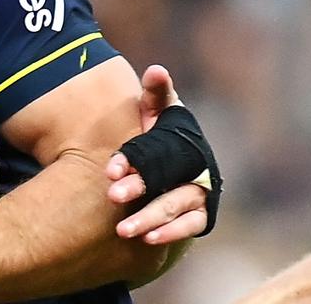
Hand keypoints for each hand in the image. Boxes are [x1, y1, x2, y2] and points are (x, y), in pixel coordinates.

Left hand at [106, 65, 207, 243]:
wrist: (173, 160)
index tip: (109, 170)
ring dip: (150, 217)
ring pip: (176, 205)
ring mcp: (198, 190)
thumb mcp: (155, 111)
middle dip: (138, 187)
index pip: (158, 148)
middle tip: (112, 195)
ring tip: (123, 229)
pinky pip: (191, 225)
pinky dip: (172, 232)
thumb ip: (155, 94)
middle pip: (165, 177)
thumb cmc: (160, 132)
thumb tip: (156, 69)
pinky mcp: (201, 213)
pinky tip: (148, 239)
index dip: (133, 159)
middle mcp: (194, 165)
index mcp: (181, 139)